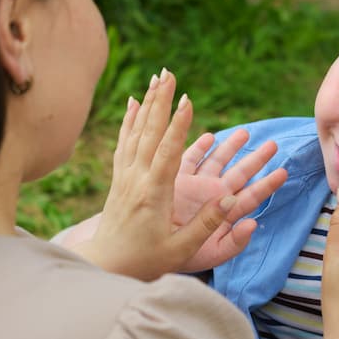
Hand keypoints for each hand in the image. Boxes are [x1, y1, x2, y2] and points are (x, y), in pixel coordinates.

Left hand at [71, 69, 235, 279]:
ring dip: (147, 103)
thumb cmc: (147, 260)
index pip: (167, 153)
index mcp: (153, 194)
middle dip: (160, 101)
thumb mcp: (181, 249)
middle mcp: (136, 179)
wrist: (107, 264)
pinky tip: (132, 102)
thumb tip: (231, 199)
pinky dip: (129, 119)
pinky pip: (124, 142)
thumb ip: (207, 224)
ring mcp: (125, 176)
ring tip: (156, 78)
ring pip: (136, 132)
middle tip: (169, 74)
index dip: (177, 125)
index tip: (186, 99)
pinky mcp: (119, 178)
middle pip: (149, 133)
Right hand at [170, 129, 288, 272]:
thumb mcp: (213, 255)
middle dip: (256, 159)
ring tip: (246, 133)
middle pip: (240, 173)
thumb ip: (235, 243)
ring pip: (218, 161)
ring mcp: (196, 186)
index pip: (251, 196)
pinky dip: (200, 148)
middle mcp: (214, 196)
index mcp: (226, 214)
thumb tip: (254, 224)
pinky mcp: (177, 180)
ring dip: (231, 147)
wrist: (151, 252)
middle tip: (274, 144)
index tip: (284, 172)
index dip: (268, 184)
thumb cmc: (184, 258)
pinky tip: (210, 137)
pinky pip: (190, 159)